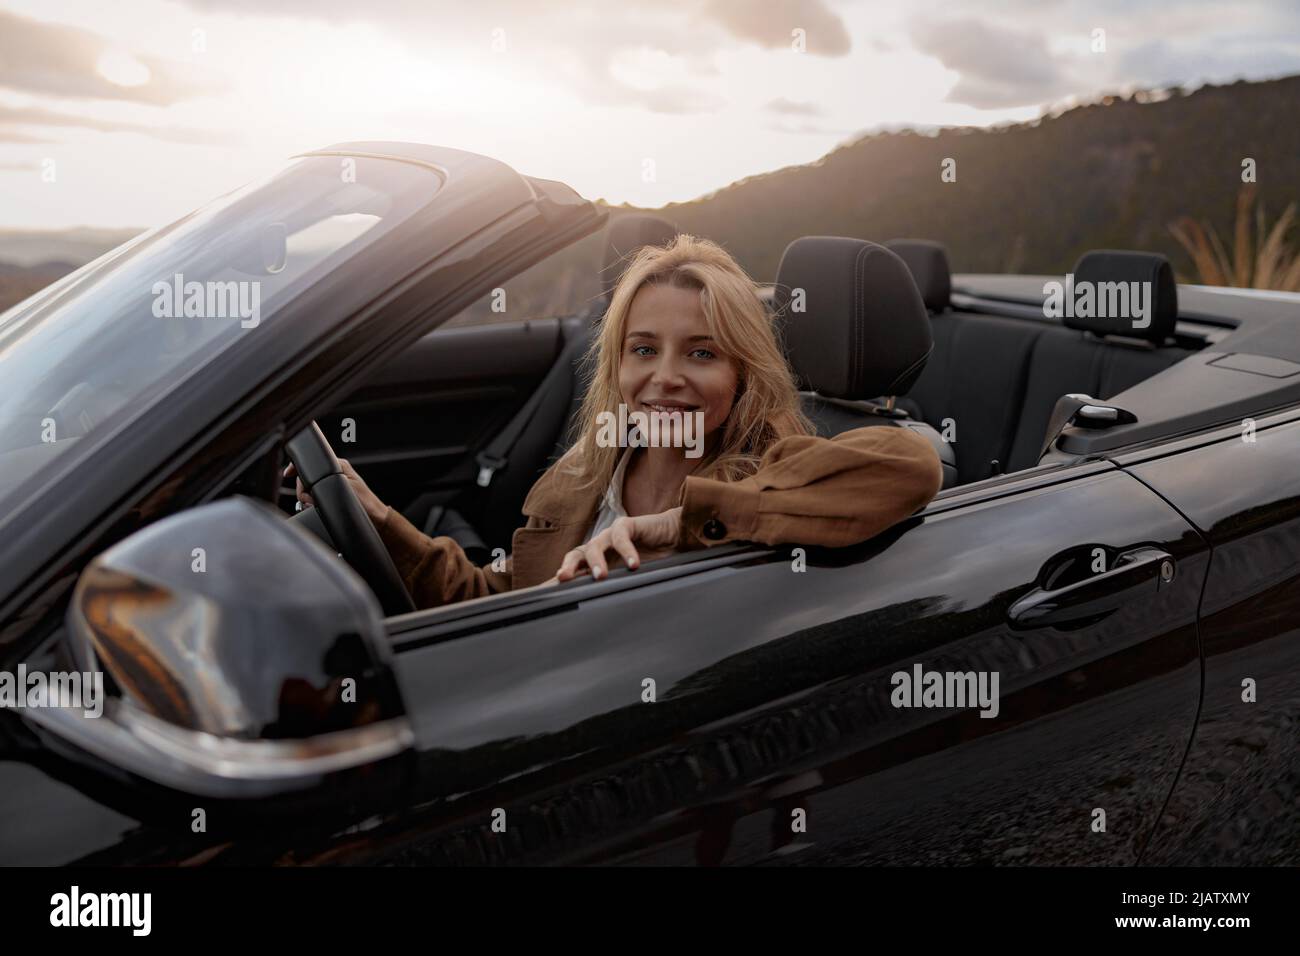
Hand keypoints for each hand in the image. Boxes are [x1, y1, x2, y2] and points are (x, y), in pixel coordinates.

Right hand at [283, 458, 386, 523]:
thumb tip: (311, 479)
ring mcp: (333, 483)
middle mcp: (335, 472)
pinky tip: (314, 507)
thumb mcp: (345, 487)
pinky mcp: (332, 494)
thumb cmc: (365, 504)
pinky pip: (315, 495)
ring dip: (307, 497)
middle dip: (303, 489)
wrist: (375, 518)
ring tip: (314, 506)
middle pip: (307, 476)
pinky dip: (311, 502)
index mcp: (339, 466)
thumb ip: (328, 479)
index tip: (288, 473)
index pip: (313, 461)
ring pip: (310, 487)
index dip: (297, 467)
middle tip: (309, 500)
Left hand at [555, 507, 681, 581]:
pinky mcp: (627, 525)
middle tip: (563, 579)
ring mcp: (611, 535)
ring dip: (596, 562)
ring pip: (594, 546)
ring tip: (601, 577)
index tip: (546, 593)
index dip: (561, 580)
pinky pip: (620, 537)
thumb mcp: (631, 580)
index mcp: (598, 563)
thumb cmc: (655, 561)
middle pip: (576, 555)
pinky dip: (626, 551)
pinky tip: (634, 564)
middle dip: (568, 566)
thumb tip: (607, 617)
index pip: (575, 571)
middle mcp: (600, 548)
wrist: (676, 538)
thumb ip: (617, 590)